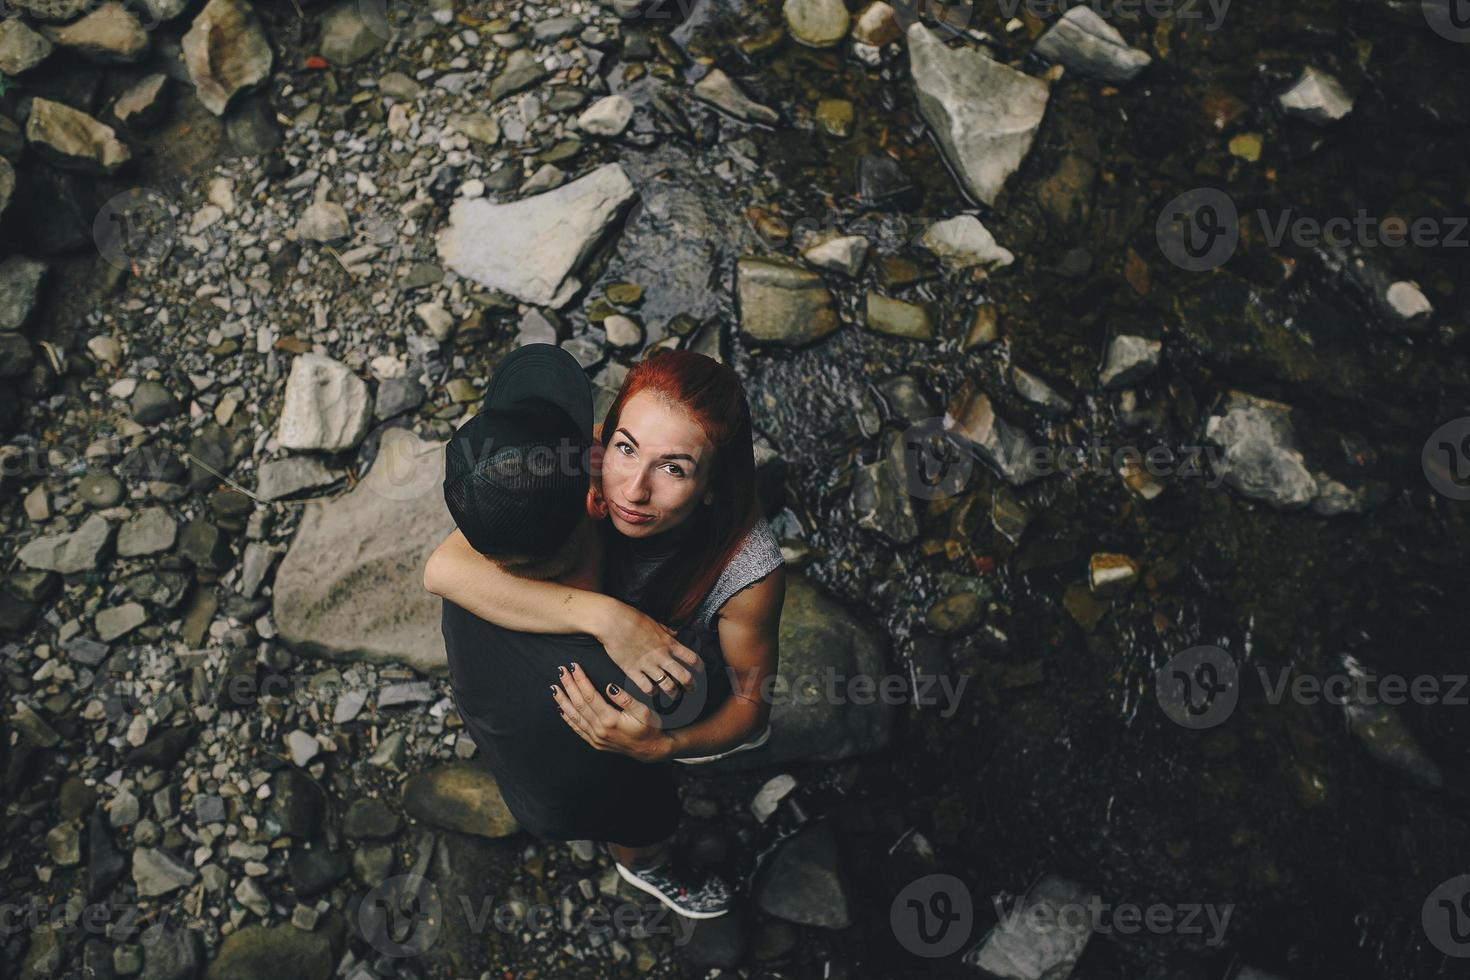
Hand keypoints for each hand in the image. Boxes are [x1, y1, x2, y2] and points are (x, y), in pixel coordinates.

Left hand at [552, 663, 673, 762]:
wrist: (650, 750)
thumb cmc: (649, 728)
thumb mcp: (643, 711)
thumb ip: (626, 699)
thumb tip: (610, 687)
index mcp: (610, 720)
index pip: (590, 695)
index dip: (580, 679)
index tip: (573, 667)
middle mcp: (599, 729)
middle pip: (579, 703)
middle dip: (569, 685)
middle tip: (561, 671)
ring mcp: (596, 737)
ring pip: (575, 716)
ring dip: (563, 701)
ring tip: (554, 688)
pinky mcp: (595, 742)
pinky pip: (577, 729)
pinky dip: (568, 718)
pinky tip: (561, 709)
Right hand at [598, 604, 702, 698]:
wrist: (613, 622)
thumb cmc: (632, 618)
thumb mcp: (654, 622)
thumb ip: (666, 630)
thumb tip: (675, 632)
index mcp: (669, 643)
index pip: (692, 657)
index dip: (700, 666)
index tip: (701, 670)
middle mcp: (661, 656)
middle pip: (683, 676)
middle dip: (690, 686)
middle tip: (691, 690)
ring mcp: (648, 665)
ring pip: (667, 686)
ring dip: (673, 693)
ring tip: (674, 696)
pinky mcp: (633, 671)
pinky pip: (647, 688)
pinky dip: (652, 692)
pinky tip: (653, 692)